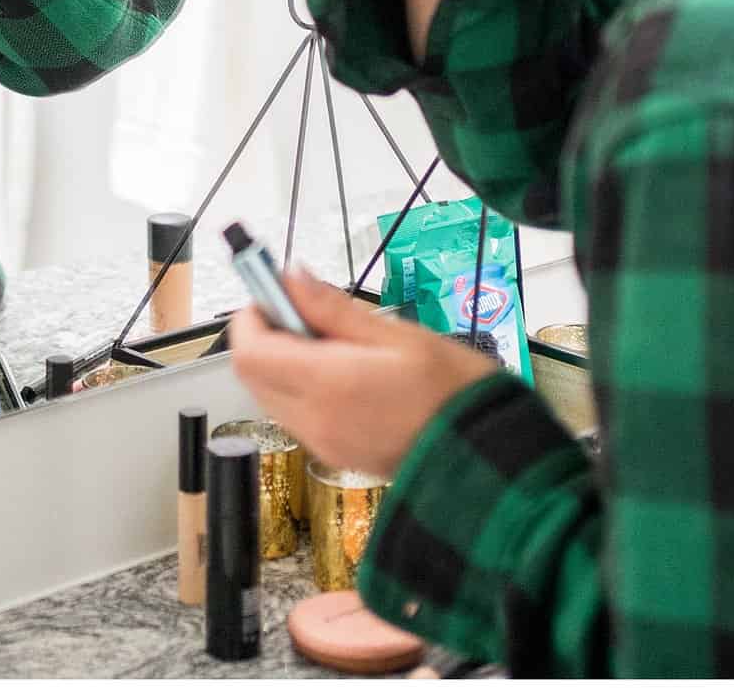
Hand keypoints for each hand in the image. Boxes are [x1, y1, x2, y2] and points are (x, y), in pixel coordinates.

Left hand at [227, 265, 497, 478]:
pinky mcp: (334, 454)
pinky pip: (295, 415)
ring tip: (331, 342)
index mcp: (326, 385)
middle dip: (266, 337)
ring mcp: (321, 442)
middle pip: (252, 375)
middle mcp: (313, 420)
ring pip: (270, 395)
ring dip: (282, 362)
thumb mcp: (399, 334)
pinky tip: (341, 372)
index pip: (250, 351)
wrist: (484, 456)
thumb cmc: (453, 390)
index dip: (253, 315)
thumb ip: (335, 309)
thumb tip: (292, 278)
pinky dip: (300, 387)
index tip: (275, 291)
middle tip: (305, 311)